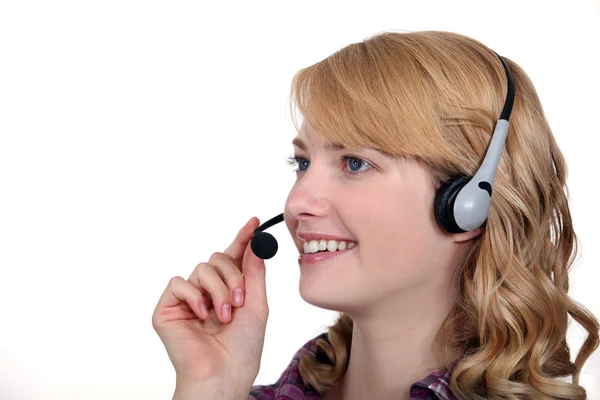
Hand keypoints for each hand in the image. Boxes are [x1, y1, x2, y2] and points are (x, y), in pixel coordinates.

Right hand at [152, 217, 268, 388]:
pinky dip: (194, 296)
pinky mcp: (167, 308)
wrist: (224, 372)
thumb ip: (253, 273)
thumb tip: (254, 245)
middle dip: (233, 275)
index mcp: (229, 290)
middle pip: (218, 258)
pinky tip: (202, 315)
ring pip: (201, 268)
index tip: (254, 222)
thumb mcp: (257, 305)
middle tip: (239, 299)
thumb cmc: (242, 348)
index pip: (234, 258)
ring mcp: (187, 299)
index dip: (243, 239)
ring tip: (224, 315)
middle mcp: (207, 292)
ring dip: (218, 290)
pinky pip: (179, 283)